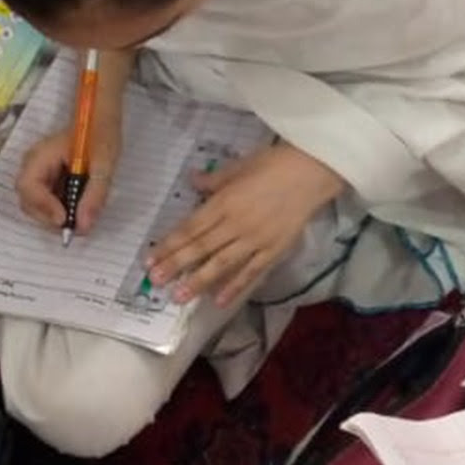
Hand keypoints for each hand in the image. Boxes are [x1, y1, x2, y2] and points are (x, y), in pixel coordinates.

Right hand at [15, 110, 121, 234]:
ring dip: (57, 218)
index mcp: (40, 157)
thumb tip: (84, 226)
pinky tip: (80, 209)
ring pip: (37, 207)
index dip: (43, 207)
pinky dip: (63, 211)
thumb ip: (94, 195)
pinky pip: (49, 203)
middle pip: (29, 202)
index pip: (28, 186)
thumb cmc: (101, 135)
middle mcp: (33, 167)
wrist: (101, 122)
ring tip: (82, 219)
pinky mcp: (48, 183)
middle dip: (50, 218)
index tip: (65, 220)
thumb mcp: (103, 165)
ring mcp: (39, 176)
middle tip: (78, 227)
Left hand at [147, 142, 344, 307]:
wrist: (313, 172)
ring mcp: (256, 240)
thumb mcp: (241, 165)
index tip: (150, 259)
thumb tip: (192, 181)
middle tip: (156, 282)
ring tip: (179, 296)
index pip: (191, 228)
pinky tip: (219, 301)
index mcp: (225, 202)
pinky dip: (235, 286)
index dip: (169, 244)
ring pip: (222, 264)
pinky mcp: (274, 250)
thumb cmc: (276, 163)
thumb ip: (215, 179)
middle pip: (201, 248)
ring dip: (199, 281)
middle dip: (176, 265)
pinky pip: (251, 272)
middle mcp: (236, 224)